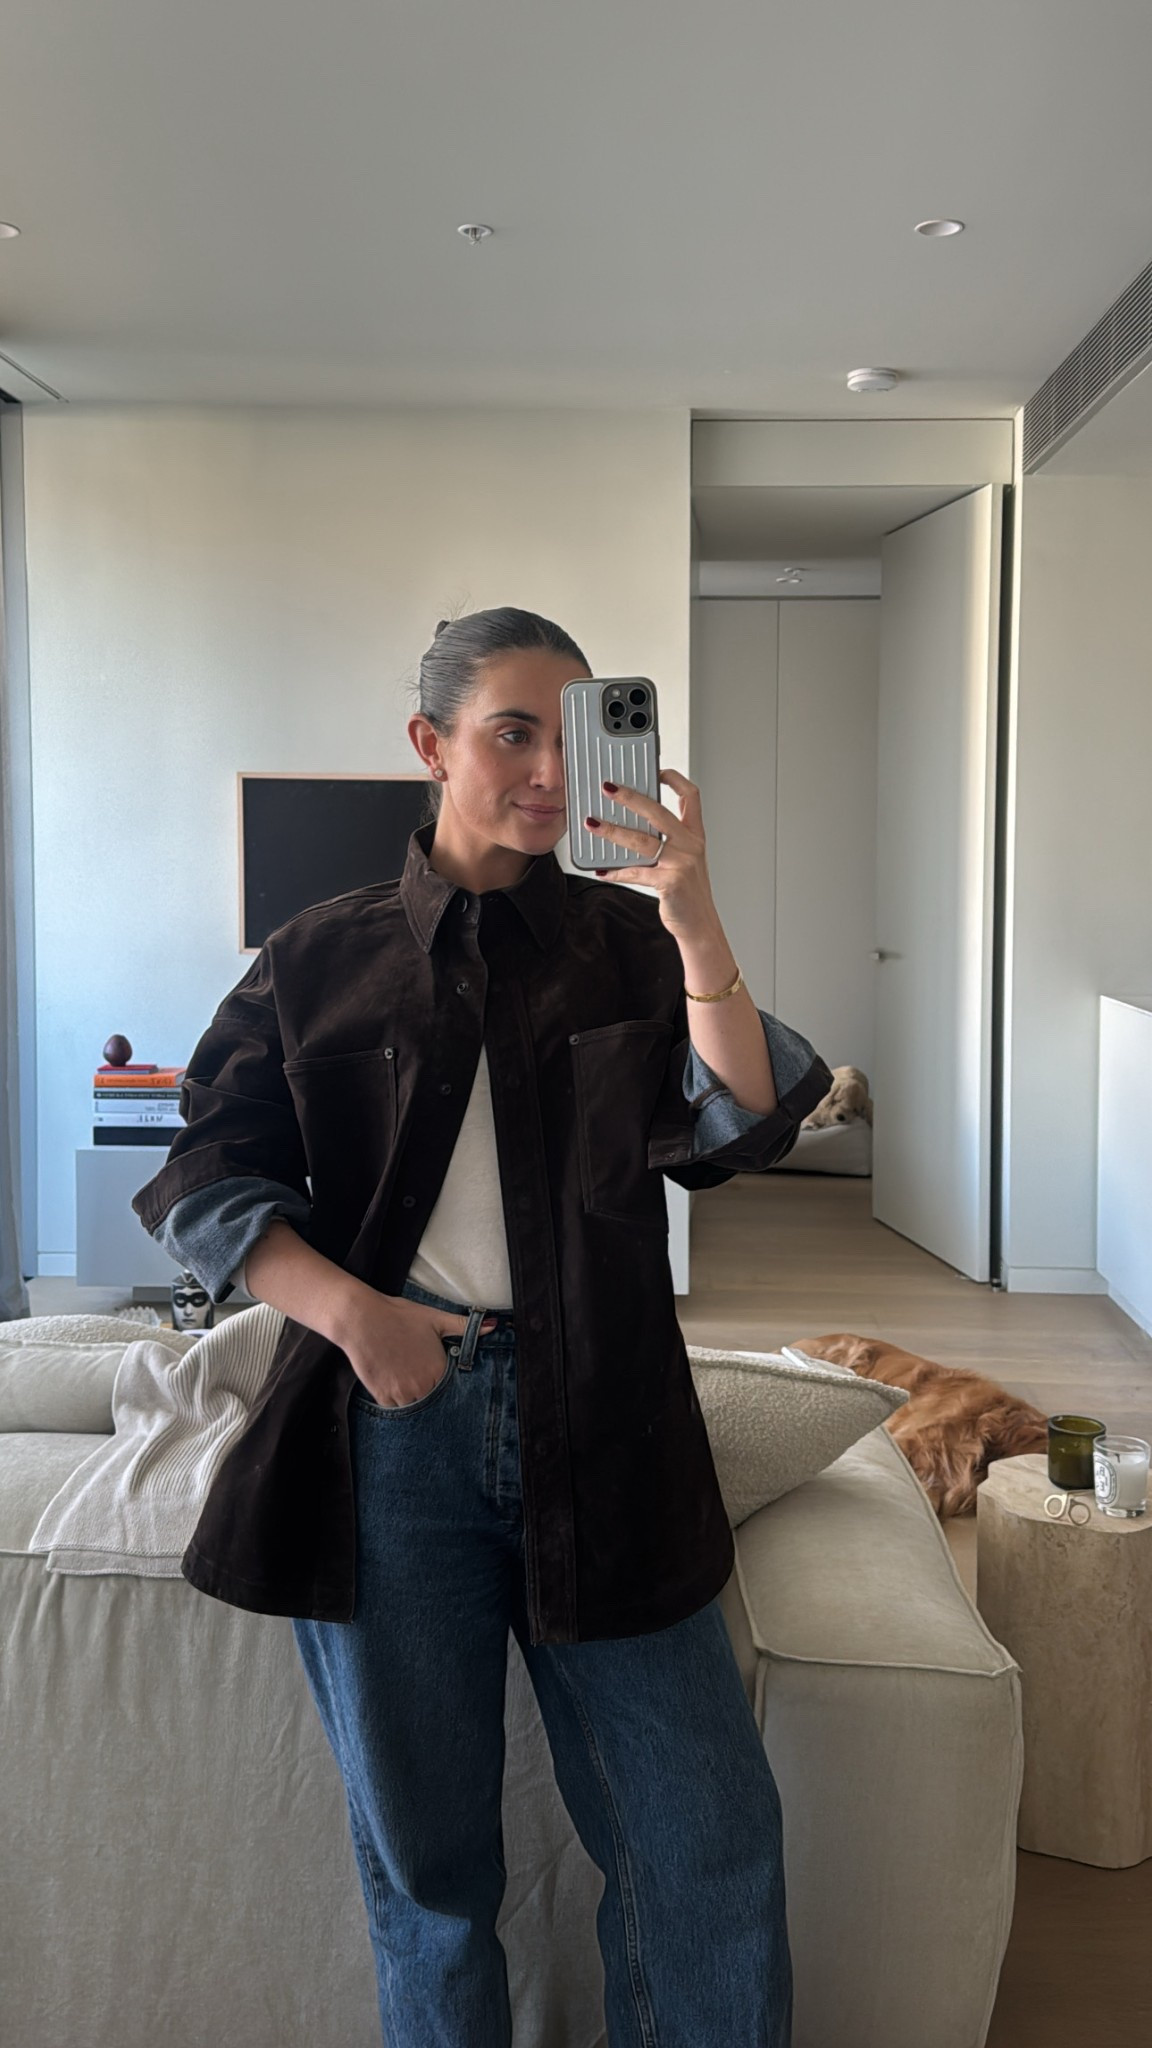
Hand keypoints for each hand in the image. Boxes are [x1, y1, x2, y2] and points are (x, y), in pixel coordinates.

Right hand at [338, 1290, 497, 1407]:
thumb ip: (464, 1327)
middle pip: (431, 1398)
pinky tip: (390, 1379)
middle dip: (426, 1389)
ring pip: (413, 1406)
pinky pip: (394, 1408)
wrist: (361, 1319)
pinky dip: (393, 1399)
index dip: (440, 1378)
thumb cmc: (399, 1316)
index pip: (448, 1387)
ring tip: (402, 1374)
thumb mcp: (435, 1318)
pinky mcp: (382, 1396)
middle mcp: (423, 1386)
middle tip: (413, 1370)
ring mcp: (401, 1394)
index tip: (430, 1369)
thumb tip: (495, 1325)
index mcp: (438, 1369)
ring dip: (411, 1396)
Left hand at [584, 767, 716, 938]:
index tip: (657, 770)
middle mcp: (690, 845)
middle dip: (630, 797)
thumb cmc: (688, 892)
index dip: (675, 779)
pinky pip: (636, 872)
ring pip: (641, 840)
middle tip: (608, 789)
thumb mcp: (685, 861)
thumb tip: (632, 826)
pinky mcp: (670, 882)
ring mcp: (681, 863)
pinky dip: (616, 872)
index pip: (691, 796)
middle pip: (658, 811)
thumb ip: (667, 842)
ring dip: (612, 831)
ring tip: (592, 825)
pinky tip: (601, 870)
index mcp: (695, 835)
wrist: (699, 924)